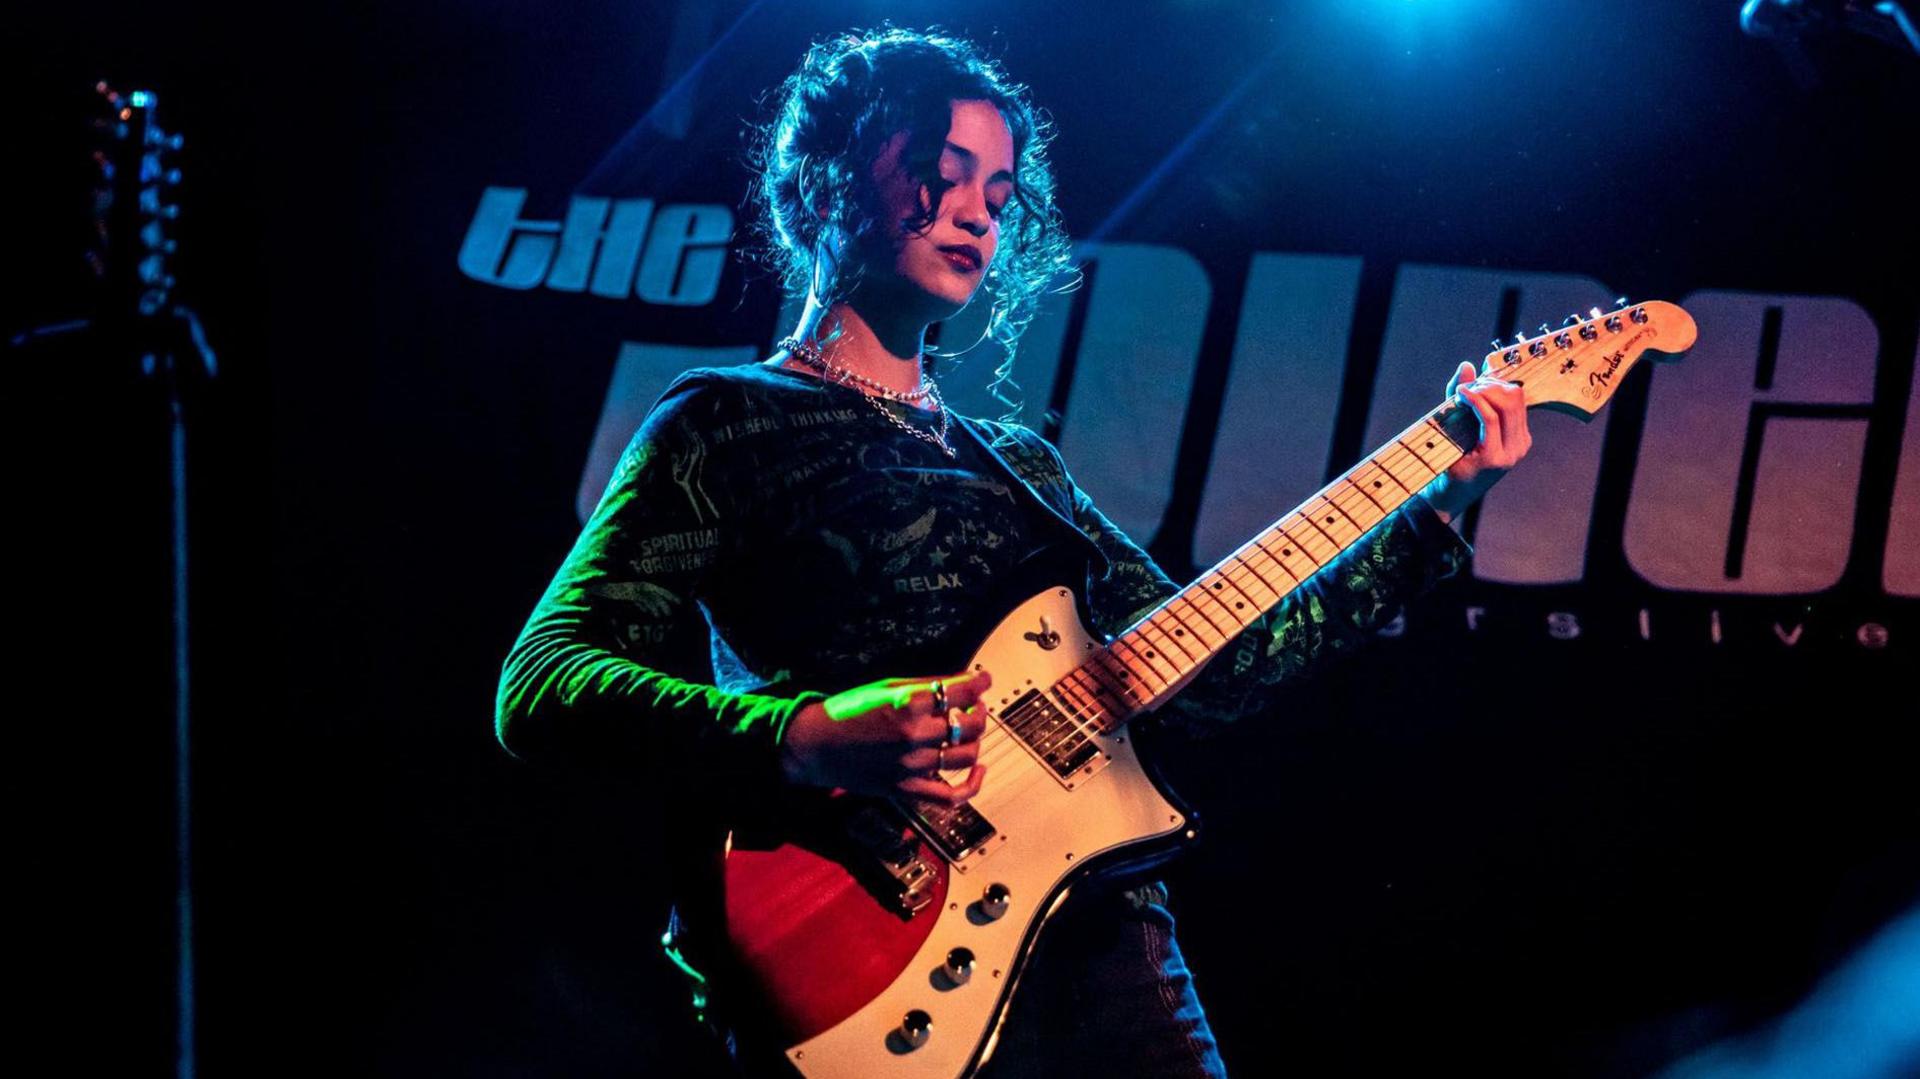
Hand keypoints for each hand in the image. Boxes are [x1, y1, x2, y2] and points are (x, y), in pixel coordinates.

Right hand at [778, 668, 992, 804]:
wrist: (815, 745)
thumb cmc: (846, 712)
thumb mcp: (886, 686)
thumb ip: (925, 686)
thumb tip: (962, 682)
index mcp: (908, 704)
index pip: (961, 692)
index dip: (980, 683)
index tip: (984, 679)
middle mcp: (914, 735)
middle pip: (970, 725)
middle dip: (979, 711)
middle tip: (974, 706)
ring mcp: (912, 765)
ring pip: (967, 756)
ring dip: (976, 740)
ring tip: (970, 731)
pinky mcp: (907, 789)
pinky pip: (951, 796)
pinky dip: (972, 786)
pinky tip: (978, 770)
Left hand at [1421, 359, 1533, 522]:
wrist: (1444, 496)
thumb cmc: (1452, 458)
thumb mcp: (1461, 422)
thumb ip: (1465, 395)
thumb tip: (1467, 365)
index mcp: (1519, 436)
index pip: (1518, 397)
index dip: (1494, 382)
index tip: (1473, 382)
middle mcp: (1520, 444)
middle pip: (1515, 396)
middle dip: (1488, 384)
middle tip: (1465, 387)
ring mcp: (1510, 452)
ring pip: (1506, 404)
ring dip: (1482, 392)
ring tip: (1462, 393)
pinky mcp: (1494, 458)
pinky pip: (1489, 418)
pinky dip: (1475, 402)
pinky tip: (1462, 397)